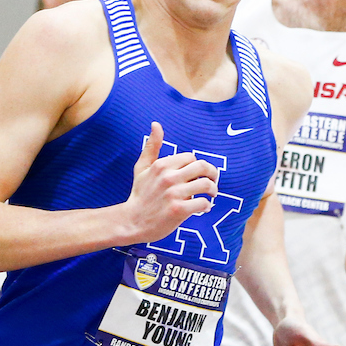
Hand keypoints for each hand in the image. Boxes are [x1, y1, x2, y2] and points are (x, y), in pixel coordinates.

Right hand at [123, 122, 219, 242]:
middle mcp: (168, 177)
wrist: (132, 222)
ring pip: (206, 185)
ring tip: (211, 195)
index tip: (198, 175)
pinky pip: (203, 203)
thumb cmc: (139, 194)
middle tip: (213, 182)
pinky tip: (204, 208)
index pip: (191, 158)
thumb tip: (156, 124)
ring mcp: (174, 194)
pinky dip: (207, 206)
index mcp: (162, 165)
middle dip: (213, 174)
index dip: (197, 166)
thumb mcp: (142, 168)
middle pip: (203, 167)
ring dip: (213, 190)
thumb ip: (152, 146)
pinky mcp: (178, 210)